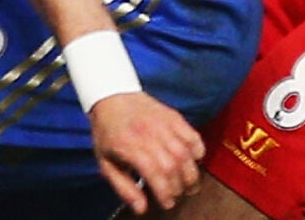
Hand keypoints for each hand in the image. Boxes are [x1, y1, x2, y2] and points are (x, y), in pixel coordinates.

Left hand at [88, 92, 204, 214]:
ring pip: (185, 153)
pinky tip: (193, 161)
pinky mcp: (173, 116)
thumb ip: (123, 188)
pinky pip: (193, 136)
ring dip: (191, 174)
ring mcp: (163, 123)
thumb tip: (142, 209)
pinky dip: (198, 151)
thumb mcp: (105, 163)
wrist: (112, 96)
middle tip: (178, 195)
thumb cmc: (108, 133)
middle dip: (179, 187)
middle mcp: (148, 134)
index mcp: (129, 146)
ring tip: (189, 185)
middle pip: (173, 165)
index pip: (155, 173)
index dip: (165, 192)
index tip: (167, 203)